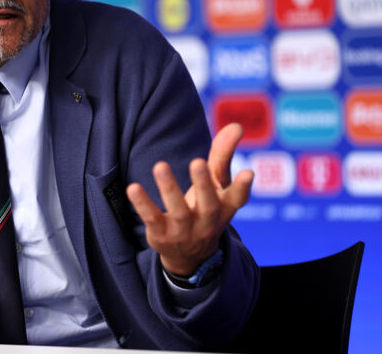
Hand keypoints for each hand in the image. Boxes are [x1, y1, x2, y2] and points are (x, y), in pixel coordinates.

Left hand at [126, 123, 253, 275]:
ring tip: (160, 166)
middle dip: (203, 184)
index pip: (237, 199)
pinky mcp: (161, 234)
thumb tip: (236, 125)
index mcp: (224, 208)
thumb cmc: (205, 208)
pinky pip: (151, 218)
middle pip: (208, 204)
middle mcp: (207, 221)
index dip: (243, 187)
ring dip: (169, 188)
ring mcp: (184, 230)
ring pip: (178, 211)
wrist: (189, 256)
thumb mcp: (216, 184)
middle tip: (197, 162)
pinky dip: (142, 204)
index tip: (248, 172)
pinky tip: (133, 187)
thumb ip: (223, 155)